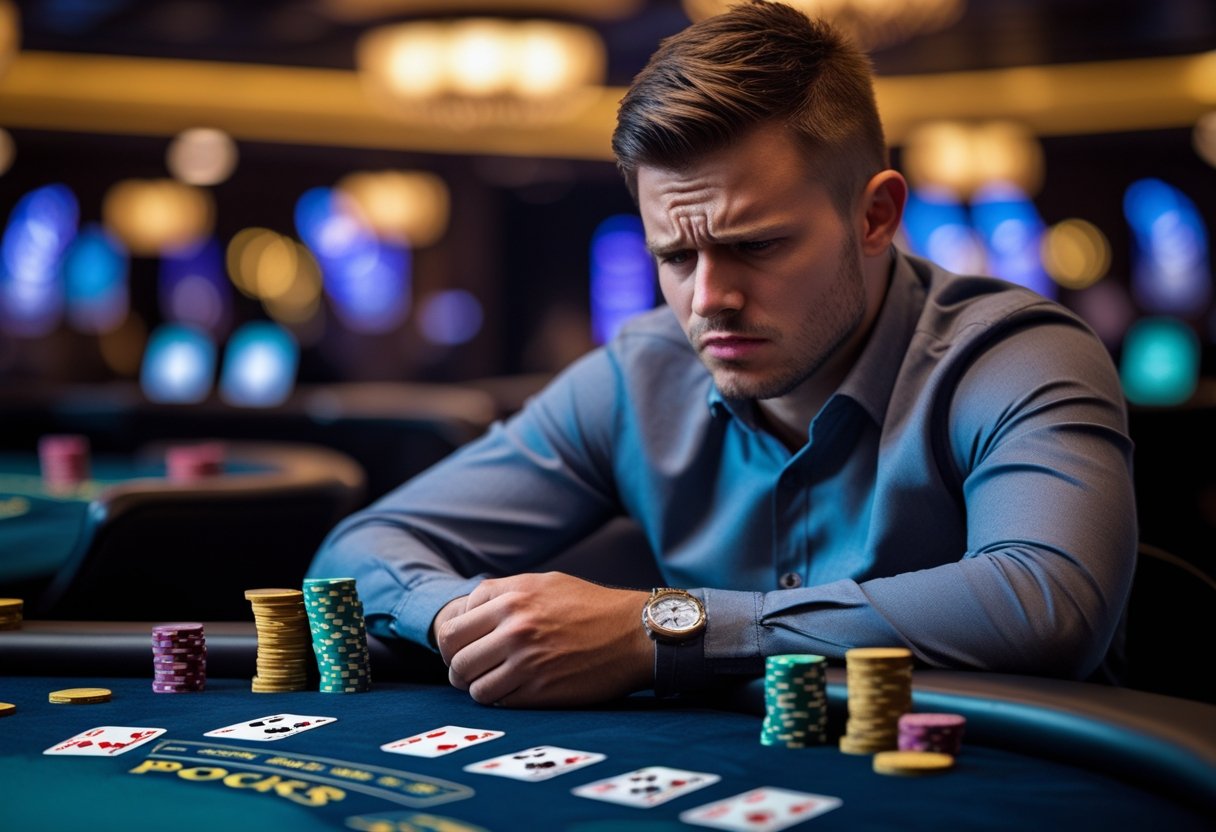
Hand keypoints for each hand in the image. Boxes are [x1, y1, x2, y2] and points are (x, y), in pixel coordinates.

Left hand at [432, 572, 652, 707]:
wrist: (635, 633)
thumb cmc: (591, 606)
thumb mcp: (545, 583)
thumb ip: (504, 594)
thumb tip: (468, 612)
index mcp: (511, 597)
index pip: (452, 627)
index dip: (455, 642)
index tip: (466, 647)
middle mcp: (514, 628)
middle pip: (457, 659)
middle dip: (460, 669)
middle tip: (473, 671)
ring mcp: (527, 662)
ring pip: (474, 687)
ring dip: (481, 688)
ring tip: (497, 682)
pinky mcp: (541, 691)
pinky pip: (500, 703)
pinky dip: (503, 700)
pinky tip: (518, 689)